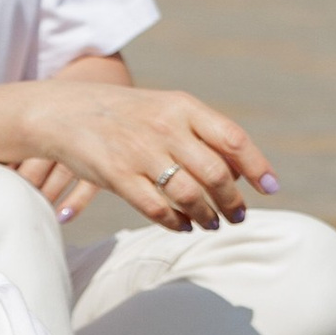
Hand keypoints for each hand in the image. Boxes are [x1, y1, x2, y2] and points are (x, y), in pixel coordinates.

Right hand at [3, 82, 278, 228]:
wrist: (64, 111)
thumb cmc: (125, 114)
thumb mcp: (165, 108)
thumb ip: (202, 132)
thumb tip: (243, 169)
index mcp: (182, 107)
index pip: (233, 139)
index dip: (258, 167)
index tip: (271, 189)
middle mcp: (165, 127)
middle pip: (216, 174)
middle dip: (233, 202)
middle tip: (239, 216)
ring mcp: (140, 152)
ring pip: (190, 196)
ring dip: (207, 217)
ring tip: (212, 225)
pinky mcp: (117, 176)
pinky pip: (157, 209)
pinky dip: (175, 223)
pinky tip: (181, 227)